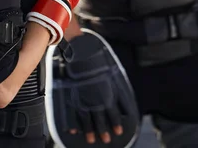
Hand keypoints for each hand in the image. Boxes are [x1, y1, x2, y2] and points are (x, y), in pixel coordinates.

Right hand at [46, 30, 139, 146]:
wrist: (82, 57)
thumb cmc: (98, 64)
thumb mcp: (113, 76)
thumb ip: (118, 90)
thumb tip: (125, 99)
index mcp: (107, 96)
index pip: (113, 114)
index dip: (116, 123)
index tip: (118, 132)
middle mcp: (96, 101)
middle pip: (100, 119)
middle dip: (103, 130)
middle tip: (106, 140)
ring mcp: (84, 101)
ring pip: (87, 120)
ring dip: (90, 131)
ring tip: (92, 140)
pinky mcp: (73, 98)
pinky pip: (73, 113)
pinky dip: (73, 123)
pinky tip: (73, 131)